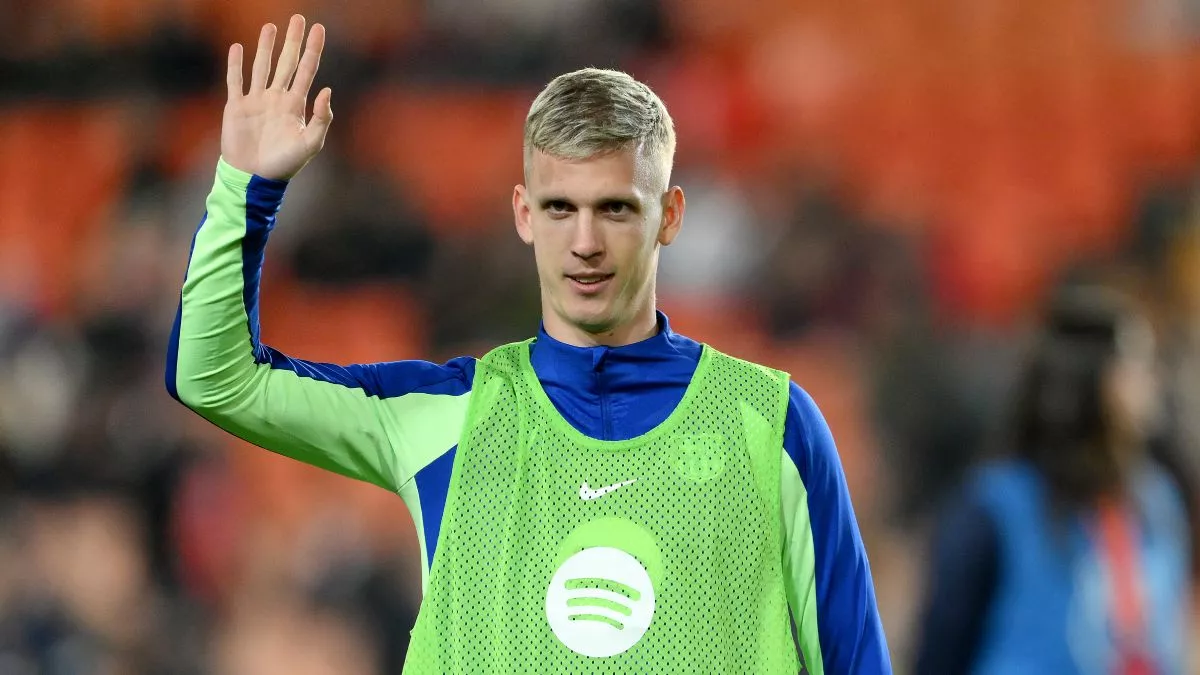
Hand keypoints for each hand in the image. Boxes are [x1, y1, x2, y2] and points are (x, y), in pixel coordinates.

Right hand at [222, 15, 331, 180]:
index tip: (319, 29)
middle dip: (293, 41)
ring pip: (262, 66)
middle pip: (287, 62)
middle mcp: (277, 98)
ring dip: (266, 47)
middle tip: (298, 18)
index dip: (313, 49)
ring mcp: (256, 101)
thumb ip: (321, 118)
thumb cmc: (285, 164)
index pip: (307, 70)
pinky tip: (238, 48)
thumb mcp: (310, 144)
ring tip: (270, 27)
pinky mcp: (237, 107)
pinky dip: (236, 64)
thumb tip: (327, 90)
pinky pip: (236, 81)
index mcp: (296, 105)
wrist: (254, 177)